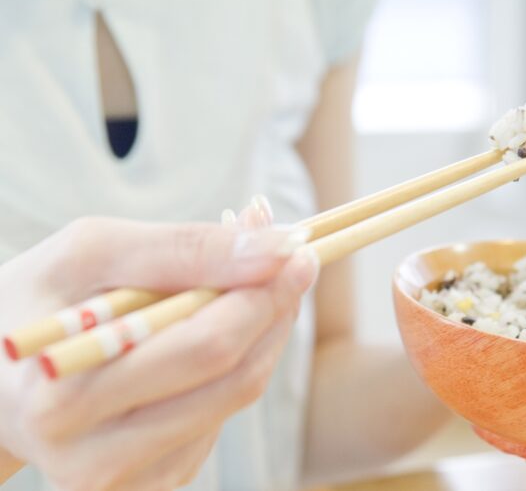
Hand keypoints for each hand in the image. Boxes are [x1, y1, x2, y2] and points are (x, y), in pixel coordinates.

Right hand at [0, 196, 317, 489]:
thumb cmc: (38, 300)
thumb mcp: (90, 252)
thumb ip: (182, 249)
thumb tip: (276, 247)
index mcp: (63, 396)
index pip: (204, 346)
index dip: (264, 294)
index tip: (298, 248)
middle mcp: (90, 458)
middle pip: (232, 378)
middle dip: (275, 309)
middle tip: (294, 258)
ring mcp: (123, 481)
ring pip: (236, 398)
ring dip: (263, 332)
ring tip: (256, 282)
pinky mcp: (148, 484)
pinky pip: (219, 417)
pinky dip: (237, 363)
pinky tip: (221, 327)